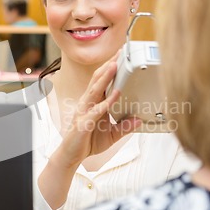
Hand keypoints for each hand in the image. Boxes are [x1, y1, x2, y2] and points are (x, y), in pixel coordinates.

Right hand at [58, 52, 141, 167]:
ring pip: (95, 90)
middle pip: (97, 80)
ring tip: (114, 66)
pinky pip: (96, 110)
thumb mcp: (111, 135)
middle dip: (108, 66)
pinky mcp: (83, 123)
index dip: (110, 68)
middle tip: (119, 53)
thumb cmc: (87, 142)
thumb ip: (124, 127)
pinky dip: (105, 102)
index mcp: (93, 103)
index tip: (120, 56)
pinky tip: (114, 96)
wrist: (71, 156)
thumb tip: (138, 121)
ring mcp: (84, 112)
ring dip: (105, 78)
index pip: (101, 81)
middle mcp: (87, 104)